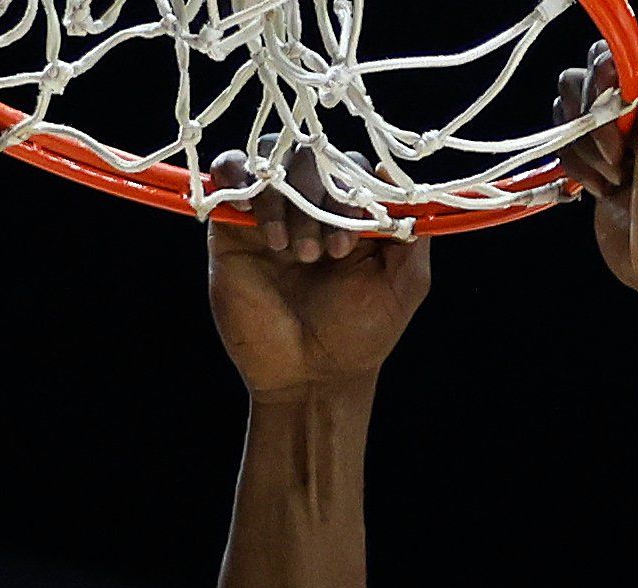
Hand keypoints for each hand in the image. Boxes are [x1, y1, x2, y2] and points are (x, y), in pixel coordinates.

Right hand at [207, 145, 432, 398]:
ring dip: (281, 197)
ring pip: (270, 163)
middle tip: (320, 253)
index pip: (349, 166)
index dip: (351, 188)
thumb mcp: (404, 284)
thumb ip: (409, 230)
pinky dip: (236, 176)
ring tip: (289, 250)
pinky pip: (228, 176)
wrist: (309, 379)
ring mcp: (270, 215)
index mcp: (351, 212)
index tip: (354, 234)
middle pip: (308, 158)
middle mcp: (311, 206)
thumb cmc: (360, 336)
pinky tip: (253, 214)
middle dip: (317, 197)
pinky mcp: (232, 229)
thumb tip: (390, 173)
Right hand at [554, 37, 637, 305]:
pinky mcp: (592, 164)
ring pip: (566, 112)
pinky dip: (576, 168)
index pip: (616, 55)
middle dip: (594, 121)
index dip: (606, 82)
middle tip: (622, 156)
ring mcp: (614, 137)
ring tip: (615, 177)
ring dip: (584, 149)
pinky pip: (561, 144)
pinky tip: (602, 190)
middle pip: (583, 80)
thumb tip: (623, 40)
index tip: (620, 114)